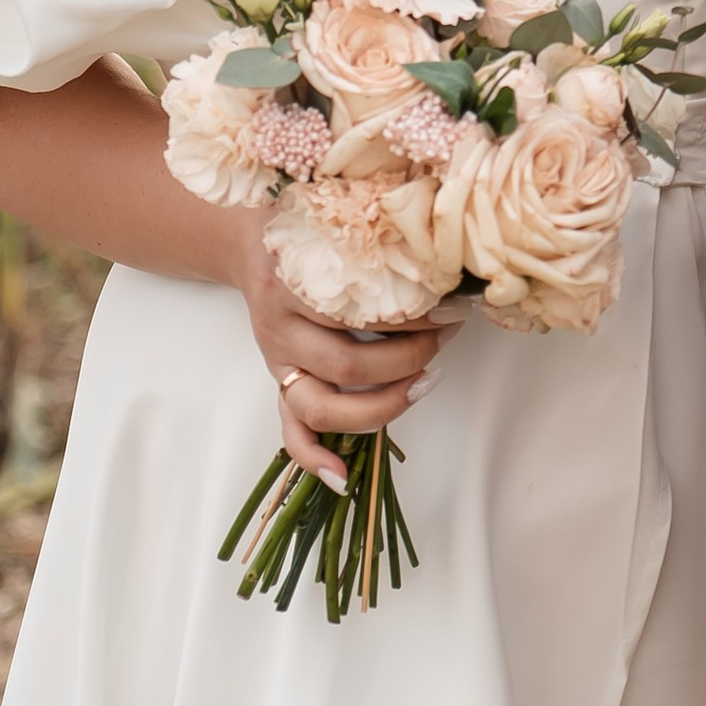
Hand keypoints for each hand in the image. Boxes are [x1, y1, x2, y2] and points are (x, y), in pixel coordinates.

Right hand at [231, 215, 459, 488]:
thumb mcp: (338, 228)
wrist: (251, 244)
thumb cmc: (310, 234)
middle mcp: (280, 328)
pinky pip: (290, 432)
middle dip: (408, 357)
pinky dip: (314, 458)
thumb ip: (381, 245)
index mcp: (293, 282)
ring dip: (383, 403)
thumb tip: (452, 266)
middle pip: (346, 362)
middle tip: (446, 336)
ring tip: (427, 380)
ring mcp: (277, 361)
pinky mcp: (278, 384)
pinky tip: (343, 477)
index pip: (358, 310)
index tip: (454, 306)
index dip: (413, 315)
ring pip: (323, 403)